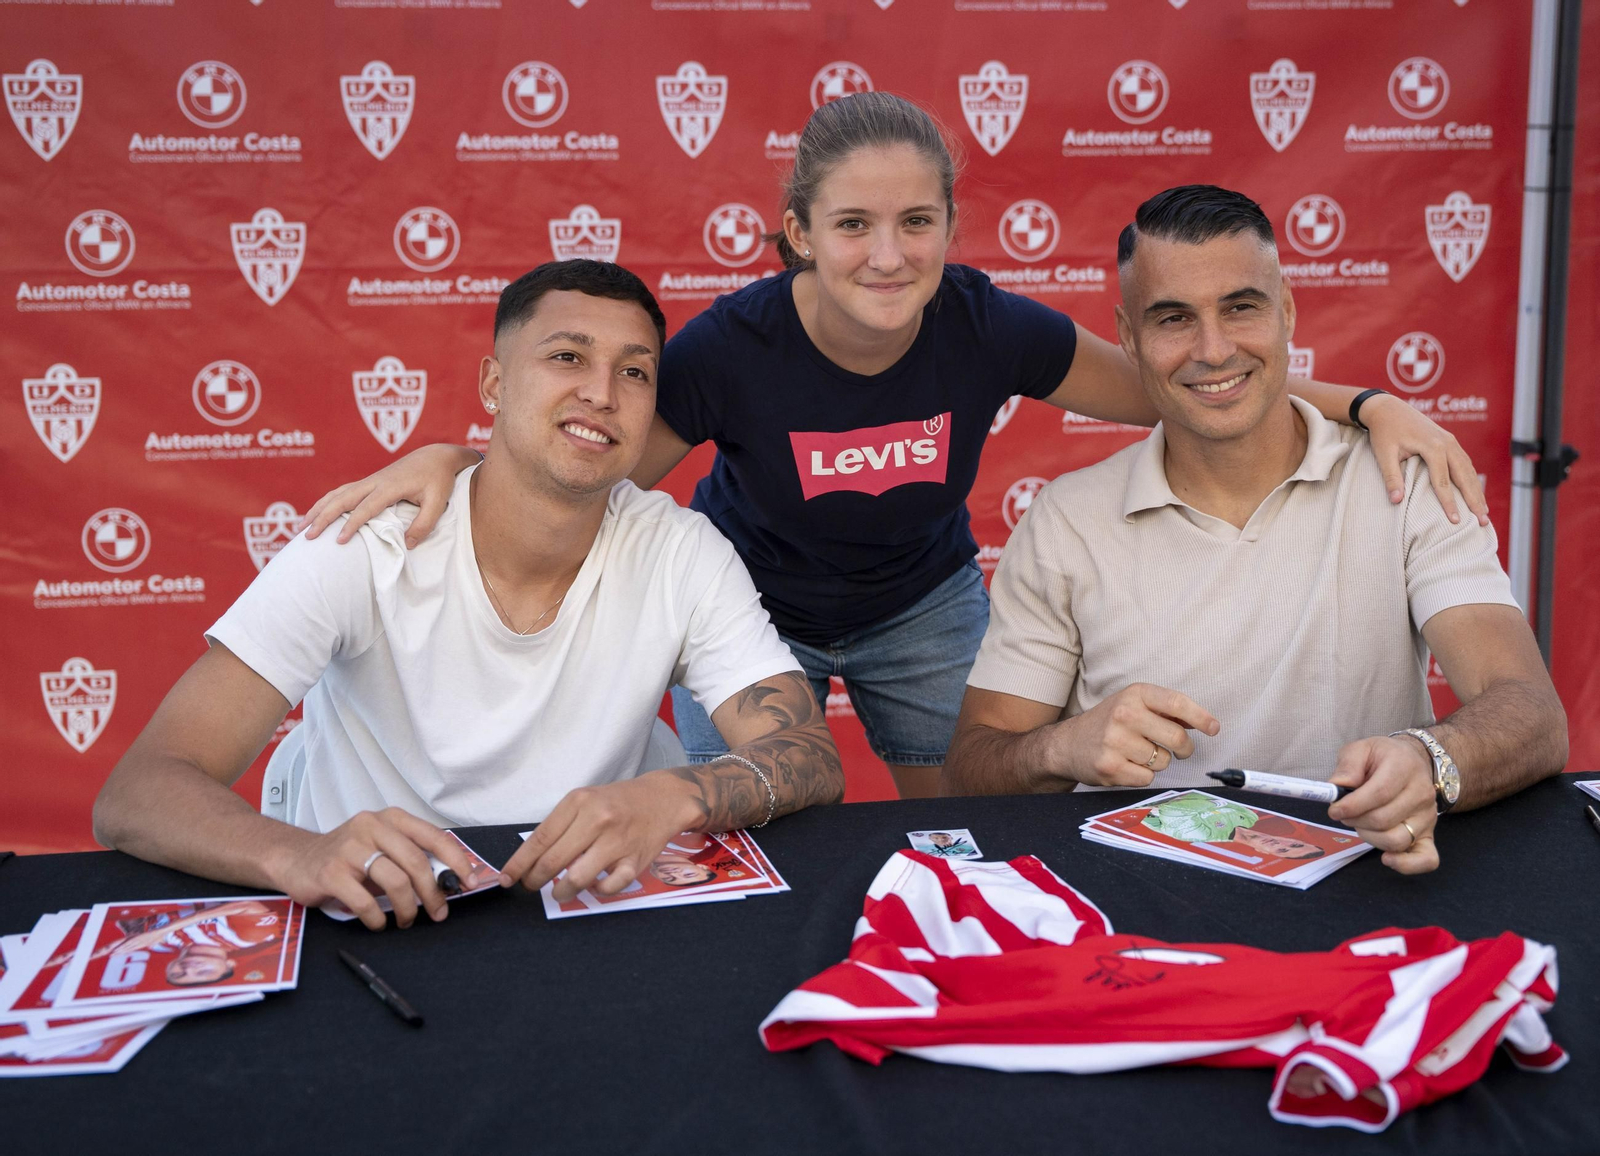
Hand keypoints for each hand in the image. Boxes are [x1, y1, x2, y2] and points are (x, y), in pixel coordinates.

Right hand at [266, 808, 476, 930]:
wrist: (296, 859)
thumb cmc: (348, 856)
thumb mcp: (382, 848)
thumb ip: (411, 857)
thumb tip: (450, 881)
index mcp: (390, 818)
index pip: (433, 836)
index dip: (456, 860)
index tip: (470, 882)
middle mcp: (371, 826)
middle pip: (415, 862)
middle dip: (433, 893)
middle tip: (438, 913)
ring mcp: (349, 848)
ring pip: (394, 881)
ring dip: (408, 908)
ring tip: (407, 920)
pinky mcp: (330, 872)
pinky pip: (365, 901)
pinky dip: (377, 918)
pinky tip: (378, 924)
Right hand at [297, 443, 478, 546]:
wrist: (436, 456)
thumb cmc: (438, 479)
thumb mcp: (438, 502)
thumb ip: (424, 524)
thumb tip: (408, 544)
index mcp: (390, 486)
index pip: (366, 507)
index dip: (351, 524)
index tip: (339, 541)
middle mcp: (375, 481)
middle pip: (342, 499)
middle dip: (323, 517)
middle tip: (307, 536)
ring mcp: (370, 480)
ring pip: (337, 493)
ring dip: (319, 509)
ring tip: (302, 527)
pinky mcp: (369, 482)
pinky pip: (342, 491)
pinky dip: (327, 502)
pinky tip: (317, 513)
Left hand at [501, 773, 702, 901]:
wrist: (661, 799)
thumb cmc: (616, 802)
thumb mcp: (585, 801)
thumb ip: (561, 826)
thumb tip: (531, 860)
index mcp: (579, 802)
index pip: (540, 838)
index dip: (519, 863)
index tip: (506, 878)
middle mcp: (597, 819)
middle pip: (553, 861)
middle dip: (535, 880)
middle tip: (531, 886)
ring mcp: (617, 841)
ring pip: (577, 878)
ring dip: (561, 892)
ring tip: (559, 891)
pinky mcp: (635, 860)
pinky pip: (608, 887)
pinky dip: (596, 891)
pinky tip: (593, 885)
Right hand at [1048, 683, 1218, 787]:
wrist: (1068, 744)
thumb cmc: (1109, 723)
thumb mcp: (1133, 704)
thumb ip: (1165, 710)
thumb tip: (1203, 722)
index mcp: (1134, 694)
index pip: (1177, 703)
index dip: (1201, 718)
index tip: (1214, 728)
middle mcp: (1124, 714)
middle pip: (1177, 738)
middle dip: (1185, 749)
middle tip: (1181, 751)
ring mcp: (1115, 741)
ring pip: (1163, 761)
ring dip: (1158, 762)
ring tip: (1138, 754)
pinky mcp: (1109, 766)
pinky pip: (1147, 778)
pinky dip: (1143, 776)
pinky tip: (1126, 765)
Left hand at [1327, 736, 1439, 873]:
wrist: (1411, 763)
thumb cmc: (1381, 758)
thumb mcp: (1360, 749)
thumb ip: (1348, 766)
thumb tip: (1337, 787)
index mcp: (1404, 767)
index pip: (1379, 793)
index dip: (1352, 806)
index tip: (1334, 810)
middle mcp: (1421, 793)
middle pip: (1384, 819)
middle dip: (1355, 820)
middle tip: (1345, 814)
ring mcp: (1428, 817)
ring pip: (1396, 840)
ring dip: (1369, 837)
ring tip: (1360, 824)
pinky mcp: (1429, 835)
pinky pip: (1426, 859)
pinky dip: (1406, 865)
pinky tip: (1387, 859)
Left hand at [1360, 393, 1488, 525]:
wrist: (1388, 408)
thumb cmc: (1384, 432)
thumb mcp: (1384, 454)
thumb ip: (1392, 477)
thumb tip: (1396, 501)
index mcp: (1433, 446)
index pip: (1443, 481)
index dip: (1449, 503)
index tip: (1455, 521)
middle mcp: (1448, 443)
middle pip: (1465, 476)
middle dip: (1475, 500)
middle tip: (1483, 522)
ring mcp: (1451, 441)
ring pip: (1469, 470)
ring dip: (1477, 491)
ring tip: (1483, 512)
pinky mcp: (1450, 441)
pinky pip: (1465, 463)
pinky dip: (1472, 479)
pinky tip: (1475, 493)